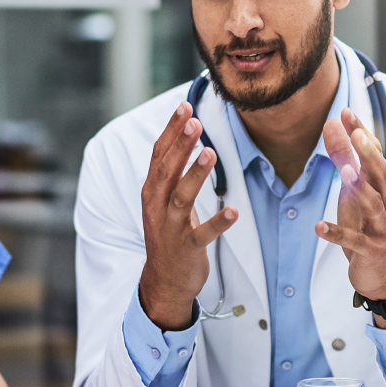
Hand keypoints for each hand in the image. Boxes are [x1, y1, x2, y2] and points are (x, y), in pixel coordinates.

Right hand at [139, 101, 237, 330]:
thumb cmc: (169, 233)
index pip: (159, 154)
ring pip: (181, 197)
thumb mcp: (164, 199)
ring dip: (195, 175)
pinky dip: (218, 223)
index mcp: (152, 191)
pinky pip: (202, 234)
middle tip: (195, 120)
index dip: (171, 130)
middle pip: (166, 170)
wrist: (164, 280)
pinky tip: (233, 211)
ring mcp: (170, 228)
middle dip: (180, 144)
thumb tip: (186, 135)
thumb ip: (172, 172)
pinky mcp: (186, 248)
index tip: (184, 106)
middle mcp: (157, 206)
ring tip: (210, 152)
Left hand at [314, 108, 385, 326]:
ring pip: (372, 204)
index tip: (346, 112)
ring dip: (358, 187)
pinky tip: (318, 227)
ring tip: (343, 171)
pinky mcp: (369, 250)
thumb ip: (348, 164)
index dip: (362, 134)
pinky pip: (353, 241)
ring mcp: (379, 227)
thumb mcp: (358, 195)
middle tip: (354, 133)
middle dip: (367, 152)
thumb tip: (336, 130)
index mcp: (380, 189)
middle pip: (379, 174)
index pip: (375, 155)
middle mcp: (384, 204)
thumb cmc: (369, 229)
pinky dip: (336, 233)